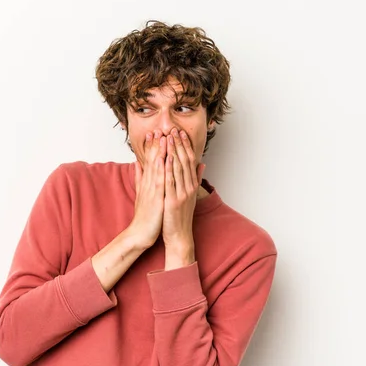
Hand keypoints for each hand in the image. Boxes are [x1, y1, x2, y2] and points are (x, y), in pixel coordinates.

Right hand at [127, 130, 166, 249]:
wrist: (140, 233)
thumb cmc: (144, 215)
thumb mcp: (141, 193)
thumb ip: (140, 177)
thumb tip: (137, 163)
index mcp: (146, 183)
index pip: (149, 161)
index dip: (151, 147)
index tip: (154, 133)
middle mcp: (148, 184)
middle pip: (151, 161)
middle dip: (155, 145)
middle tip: (157, 129)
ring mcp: (151, 190)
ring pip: (155, 168)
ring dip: (158, 152)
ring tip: (162, 138)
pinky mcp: (156, 198)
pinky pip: (159, 181)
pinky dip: (161, 169)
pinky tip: (163, 159)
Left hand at [162, 128, 205, 268]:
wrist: (179, 235)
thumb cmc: (180, 215)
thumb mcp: (190, 195)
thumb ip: (195, 178)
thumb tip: (202, 163)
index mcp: (191, 184)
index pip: (189, 161)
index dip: (185, 146)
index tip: (180, 132)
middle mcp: (189, 187)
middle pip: (184, 161)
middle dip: (179, 144)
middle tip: (174, 129)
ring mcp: (182, 193)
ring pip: (178, 168)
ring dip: (173, 152)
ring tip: (168, 138)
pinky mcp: (174, 201)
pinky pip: (171, 182)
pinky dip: (168, 169)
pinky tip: (164, 158)